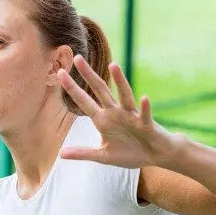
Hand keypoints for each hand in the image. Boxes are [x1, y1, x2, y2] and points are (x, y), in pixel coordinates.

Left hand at [56, 56, 177, 168]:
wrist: (155, 156)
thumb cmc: (130, 153)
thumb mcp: (103, 156)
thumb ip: (83, 153)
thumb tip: (60, 154)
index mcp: (103, 120)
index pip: (84, 101)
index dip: (73, 89)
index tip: (60, 73)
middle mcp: (116, 113)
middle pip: (101, 90)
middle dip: (89, 75)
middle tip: (77, 58)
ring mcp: (132, 116)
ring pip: (125, 96)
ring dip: (120, 81)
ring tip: (113, 65)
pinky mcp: (147, 124)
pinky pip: (145, 114)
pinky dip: (145, 107)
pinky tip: (144, 98)